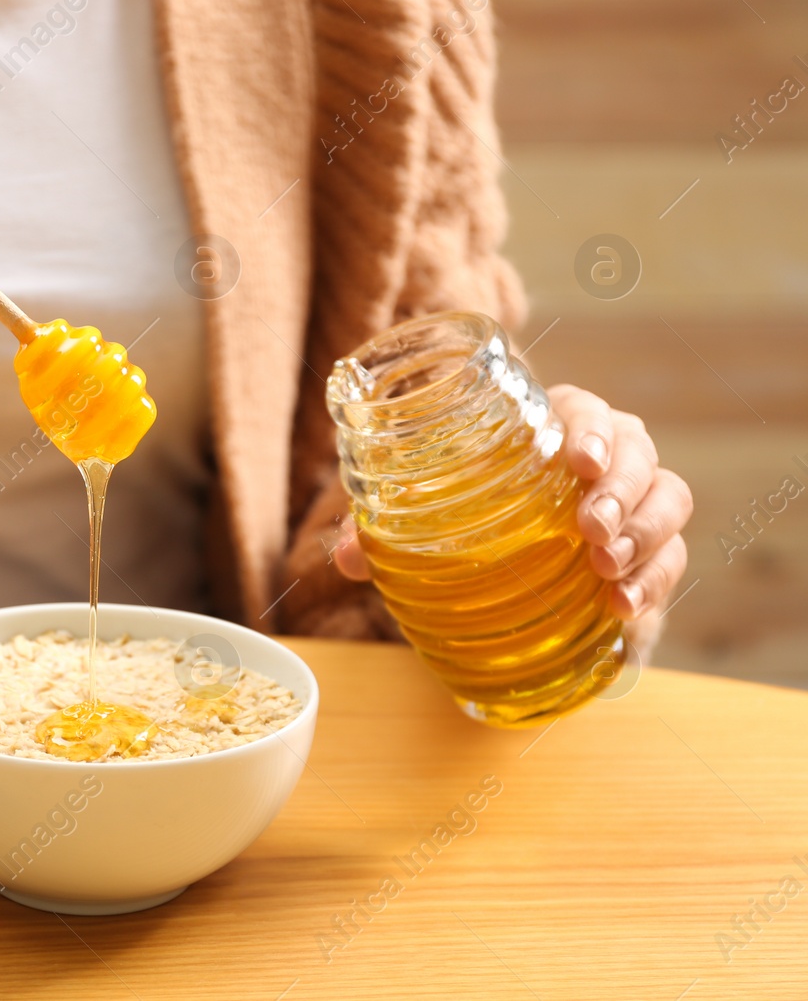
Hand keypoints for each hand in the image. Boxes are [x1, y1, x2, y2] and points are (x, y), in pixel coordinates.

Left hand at [334, 385, 692, 621]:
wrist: (510, 578)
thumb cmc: (466, 520)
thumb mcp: (417, 520)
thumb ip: (381, 531)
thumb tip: (345, 555)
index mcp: (550, 430)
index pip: (585, 411)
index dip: (591, 430)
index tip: (577, 461)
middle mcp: (605, 459)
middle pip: (639, 453)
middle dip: (622, 489)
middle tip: (589, 530)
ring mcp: (635, 506)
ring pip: (668, 499)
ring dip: (643, 533)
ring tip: (604, 568)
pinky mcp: (651, 556)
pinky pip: (671, 559)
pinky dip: (653, 582)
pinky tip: (622, 606)